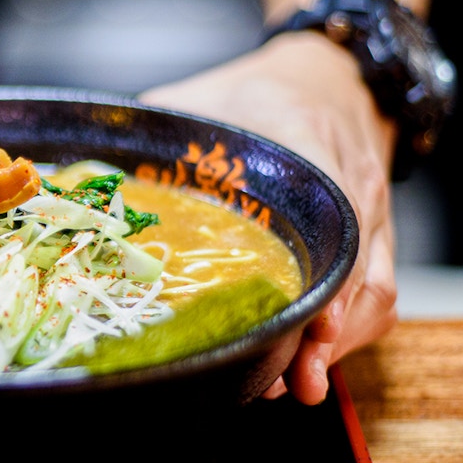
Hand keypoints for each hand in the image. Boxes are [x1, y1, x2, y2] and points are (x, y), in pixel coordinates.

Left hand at [138, 30, 398, 403]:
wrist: (333, 77)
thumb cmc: (261, 93)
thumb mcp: (206, 100)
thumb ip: (156, 134)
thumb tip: (89, 175)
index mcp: (310, 151)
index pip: (332, 224)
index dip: (326, 285)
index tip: (306, 327)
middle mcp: (352, 191)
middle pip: (359, 279)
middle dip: (325, 338)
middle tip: (285, 380)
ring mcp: (370, 220)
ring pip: (373, 296)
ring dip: (336, 347)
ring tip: (292, 385)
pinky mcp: (372, 242)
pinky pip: (372, 296)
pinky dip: (343, 334)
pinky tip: (305, 360)